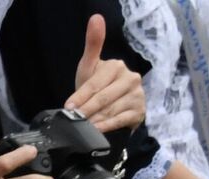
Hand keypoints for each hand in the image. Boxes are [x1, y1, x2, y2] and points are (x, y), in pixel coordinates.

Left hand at [66, 15, 144, 132]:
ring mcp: (137, 95)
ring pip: (110, 111)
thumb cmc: (97, 86)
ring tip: (84, 126)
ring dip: (95, 120)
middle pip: (102, 98)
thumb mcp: (90, 67)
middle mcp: (131, 78)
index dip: (80, 97)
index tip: (68, 107)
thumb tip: (96, 18)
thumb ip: (92, 44)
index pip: (94, 84)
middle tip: (73, 119)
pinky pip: (120, 120)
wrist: (112, 106)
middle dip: (85, 110)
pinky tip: (97, 130)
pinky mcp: (140, 111)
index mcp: (117, 66)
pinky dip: (106, 126)